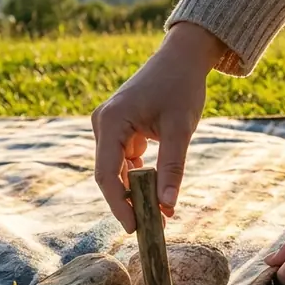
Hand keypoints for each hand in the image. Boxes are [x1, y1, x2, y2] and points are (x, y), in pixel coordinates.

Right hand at [91, 22, 228, 231]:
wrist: (182, 57)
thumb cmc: (181, 86)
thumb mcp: (180, 129)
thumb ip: (172, 168)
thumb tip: (167, 206)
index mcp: (110, 122)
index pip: (106, 174)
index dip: (118, 204)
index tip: (134, 228)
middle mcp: (102, 123)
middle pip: (108, 174)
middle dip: (128, 202)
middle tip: (152, 227)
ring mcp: (108, 125)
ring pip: (116, 169)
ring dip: (135, 191)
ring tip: (159, 214)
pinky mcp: (119, 127)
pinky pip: (124, 159)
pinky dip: (139, 176)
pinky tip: (157, 192)